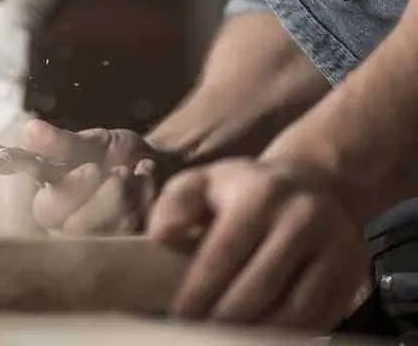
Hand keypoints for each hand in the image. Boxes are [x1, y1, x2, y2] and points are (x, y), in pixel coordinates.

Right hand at [23, 118, 181, 235]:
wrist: (160, 167)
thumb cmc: (116, 156)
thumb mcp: (92, 144)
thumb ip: (62, 143)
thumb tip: (31, 129)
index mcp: (51, 205)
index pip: (46, 210)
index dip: (71, 190)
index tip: (93, 168)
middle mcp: (69, 233)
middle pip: (76, 230)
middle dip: (104, 198)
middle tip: (121, 173)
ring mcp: (100, 248)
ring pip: (108, 236)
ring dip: (127, 200)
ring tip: (135, 175)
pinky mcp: (130, 256)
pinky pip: (136, 241)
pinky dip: (146, 209)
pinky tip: (148, 190)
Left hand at [146, 157, 369, 329]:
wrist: (316, 183)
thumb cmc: (247, 188)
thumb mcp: (207, 180)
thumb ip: (177, 203)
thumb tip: (158, 238)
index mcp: (261, 194)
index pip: (225, 252)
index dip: (200, 291)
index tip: (179, 317)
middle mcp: (302, 219)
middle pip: (259, 287)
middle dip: (224, 320)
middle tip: (198, 337)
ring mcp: (334, 249)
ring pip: (293, 311)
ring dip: (257, 335)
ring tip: (227, 340)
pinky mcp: (352, 277)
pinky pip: (319, 319)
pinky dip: (288, 336)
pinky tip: (260, 340)